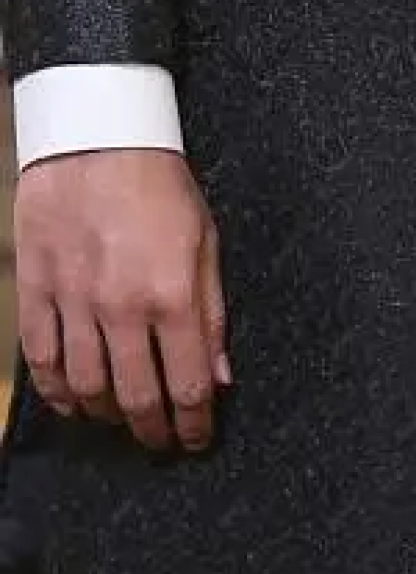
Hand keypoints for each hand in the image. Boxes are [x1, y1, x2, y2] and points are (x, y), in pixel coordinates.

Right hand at [15, 150, 229, 453]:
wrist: (95, 132)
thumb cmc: (158, 182)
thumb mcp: (205, 240)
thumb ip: (212, 313)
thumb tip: (220, 376)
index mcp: (172, 293)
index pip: (187, 385)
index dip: (195, 424)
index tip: (198, 438)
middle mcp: (121, 306)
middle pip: (136, 399)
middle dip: (153, 432)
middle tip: (162, 441)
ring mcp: (73, 299)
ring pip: (86, 388)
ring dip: (107, 415)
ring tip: (121, 418)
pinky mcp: (37, 287)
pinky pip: (42, 358)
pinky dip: (56, 391)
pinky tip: (73, 399)